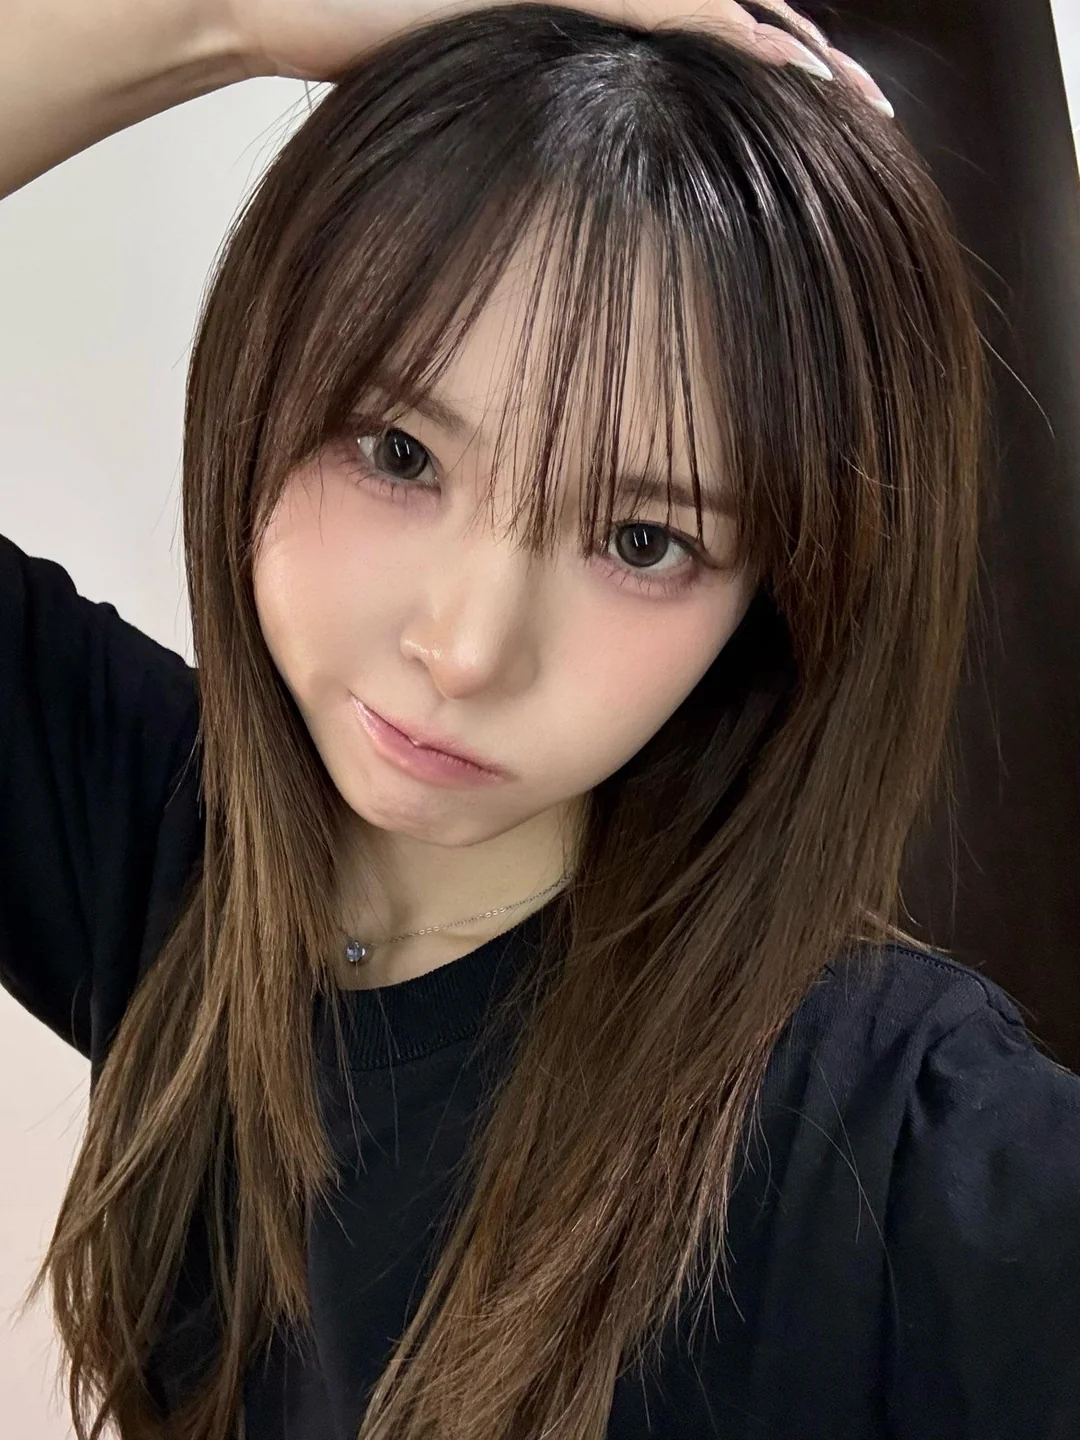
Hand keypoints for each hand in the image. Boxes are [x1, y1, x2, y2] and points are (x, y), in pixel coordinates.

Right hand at [227, 0, 891, 116]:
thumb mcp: (457, 105)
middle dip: (805, 65)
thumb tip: (526, 200)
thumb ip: (512, 132)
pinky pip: (669, 4)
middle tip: (870, 112)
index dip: (765, 73)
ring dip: (793, 51)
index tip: (819, 127)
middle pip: (731, 18)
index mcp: (578, 23)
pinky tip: (796, 66)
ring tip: (859, 98)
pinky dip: (738, 32)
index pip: (696, 39)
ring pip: (720, 5)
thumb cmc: (354, 50)